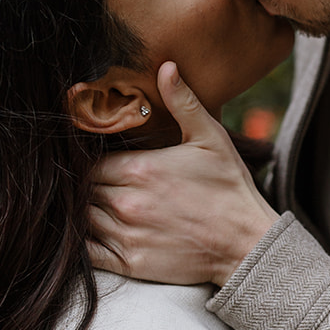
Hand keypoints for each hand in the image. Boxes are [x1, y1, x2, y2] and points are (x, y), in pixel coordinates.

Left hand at [89, 63, 280, 286]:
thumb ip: (182, 102)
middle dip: (87, 187)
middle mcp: (127, 202)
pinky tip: (93, 236)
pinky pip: (89, 254)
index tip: (104, 166)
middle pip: (83, 190)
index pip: (92, 163)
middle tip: (99, 187)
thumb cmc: (230, 189)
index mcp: (139, 169)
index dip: (93, 163)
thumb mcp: (211, 138)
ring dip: (86, 213)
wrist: (247, 243)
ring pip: (82, 219)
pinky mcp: (130, 263)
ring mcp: (127, 235)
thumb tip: (166, 66)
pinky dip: (84, 244)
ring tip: (99, 209)